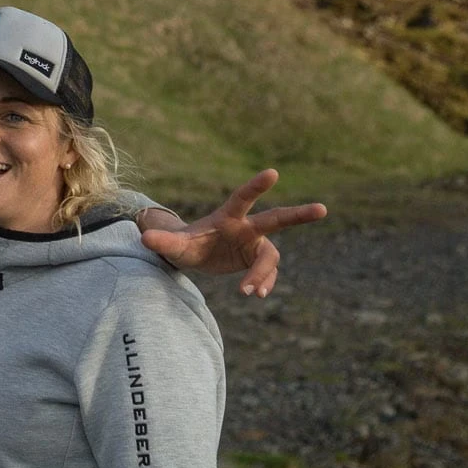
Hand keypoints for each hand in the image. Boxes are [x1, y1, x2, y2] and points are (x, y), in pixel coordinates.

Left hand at [137, 169, 326, 297]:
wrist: (193, 256)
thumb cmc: (183, 244)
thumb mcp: (173, 246)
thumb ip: (163, 241)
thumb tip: (144, 238)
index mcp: (228, 216)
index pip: (243, 198)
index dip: (256, 186)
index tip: (273, 173)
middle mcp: (246, 228)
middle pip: (276, 219)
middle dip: (299, 214)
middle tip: (322, 209)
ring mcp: (254, 244)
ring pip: (270, 257)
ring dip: (263, 274)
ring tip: (250, 292)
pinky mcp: (255, 261)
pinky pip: (266, 273)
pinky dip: (262, 282)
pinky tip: (254, 294)